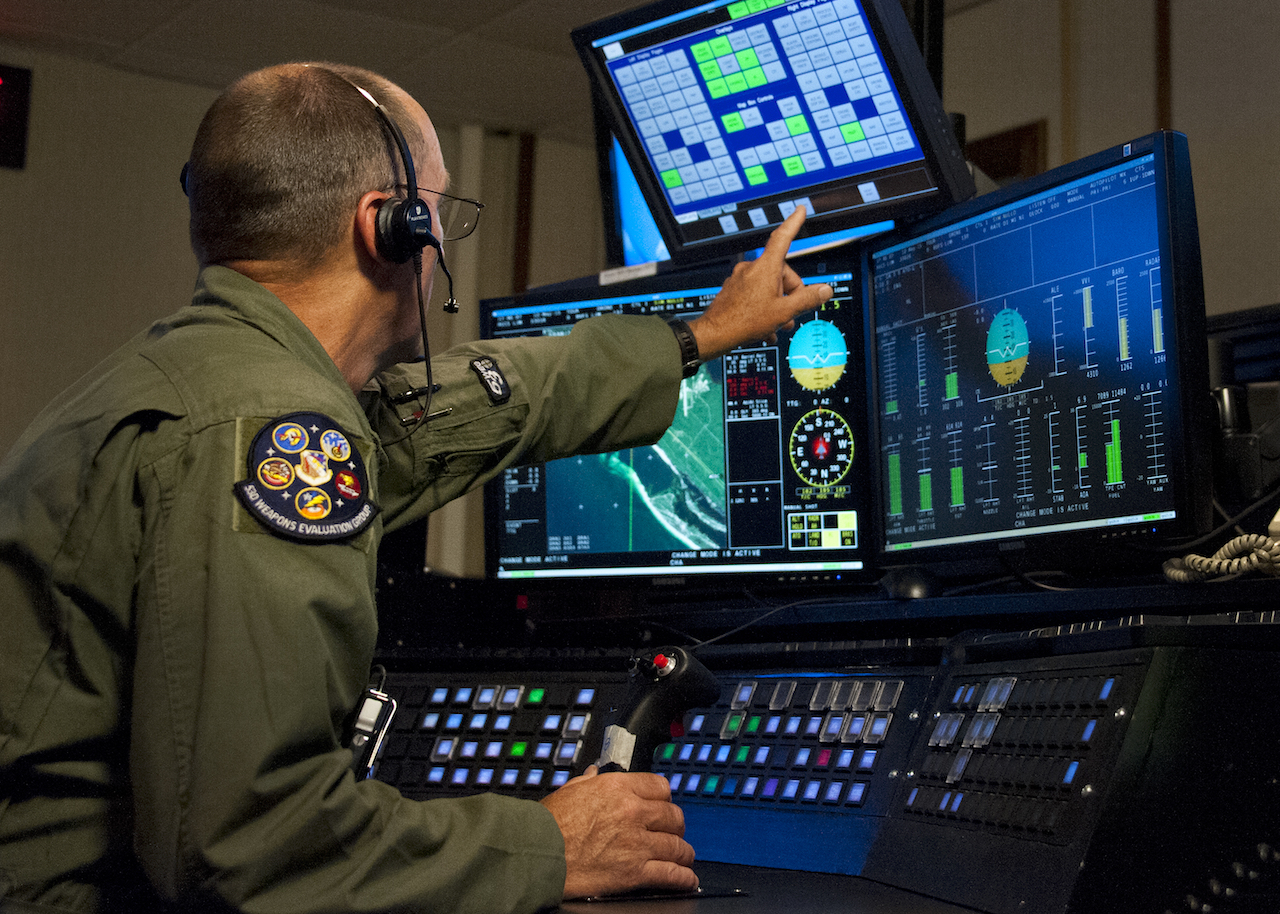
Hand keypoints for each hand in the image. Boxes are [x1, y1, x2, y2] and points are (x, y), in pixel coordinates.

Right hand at [539, 765, 697, 898]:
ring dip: (683, 852)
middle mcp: (632, 812)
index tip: (664, 805)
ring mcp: (636, 843)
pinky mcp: (635, 872)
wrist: (537, 855)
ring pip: (677, 846)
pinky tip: (686, 878)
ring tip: (683, 856)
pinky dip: (683, 878)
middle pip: (674, 816)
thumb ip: (588, 782)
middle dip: (675, 825)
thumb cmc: (548, 825)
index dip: (664, 798)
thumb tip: (594, 775)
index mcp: (617, 788)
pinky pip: (671, 874)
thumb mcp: (569, 791)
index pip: (660, 786)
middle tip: (673, 831)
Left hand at [687, 207, 833, 361]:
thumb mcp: (784, 311)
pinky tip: (765, 328)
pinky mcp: (732, 291)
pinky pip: (754, 295)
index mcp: (766, 268)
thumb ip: (807, 299)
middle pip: (780, 273)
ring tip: (777, 325)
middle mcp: (751, 269)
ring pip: (767, 287)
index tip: (799, 210)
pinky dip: (763, 309)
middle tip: (790, 313)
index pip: (783, 238)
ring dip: (777, 305)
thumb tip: (824, 290)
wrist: (715, 334)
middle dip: (789, 293)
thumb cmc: (744, 321)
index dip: (793, 223)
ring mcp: (740, 279)